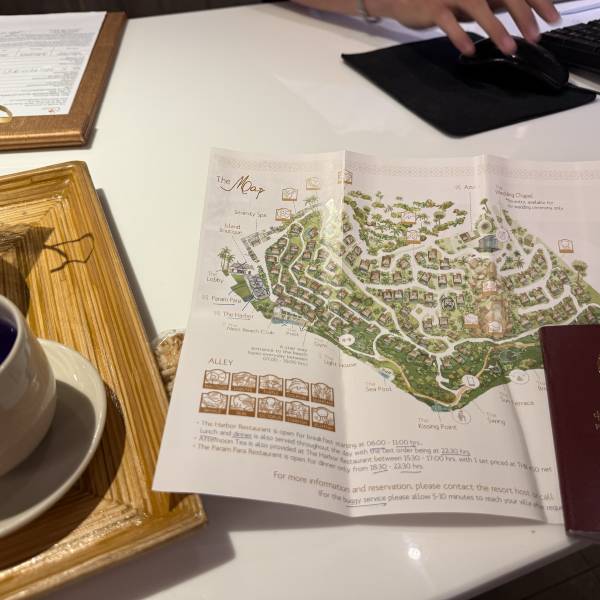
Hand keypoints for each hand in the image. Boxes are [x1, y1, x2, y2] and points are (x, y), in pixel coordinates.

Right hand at [378, 0, 559, 54]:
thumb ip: (492, 2)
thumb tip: (520, 12)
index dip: (537, 2)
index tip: (552, 18)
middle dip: (523, 16)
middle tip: (536, 37)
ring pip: (479, 8)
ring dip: (497, 29)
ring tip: (509, 49)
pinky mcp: (433, 7)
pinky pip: (449, 22)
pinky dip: (460, 36)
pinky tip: (470, 50)